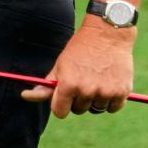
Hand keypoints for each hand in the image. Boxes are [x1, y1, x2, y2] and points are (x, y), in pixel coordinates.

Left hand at [21, 17, 135, 117]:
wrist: (107, 34)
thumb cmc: (79, 49)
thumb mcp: (60, 65)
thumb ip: (47, 85)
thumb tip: (25, 96)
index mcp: (69, 84)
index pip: (60, 112)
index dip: (60, 106)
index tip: (63, 99)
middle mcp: (87, 91)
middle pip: (78, 110)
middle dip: (77, 99)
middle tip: (82, 81)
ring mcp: (106, 92)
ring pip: (96, 109)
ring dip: (95, 99)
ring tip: (96, 79)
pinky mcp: (122, 92)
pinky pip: (112, 108)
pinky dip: (111, 100)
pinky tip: (108, 83)